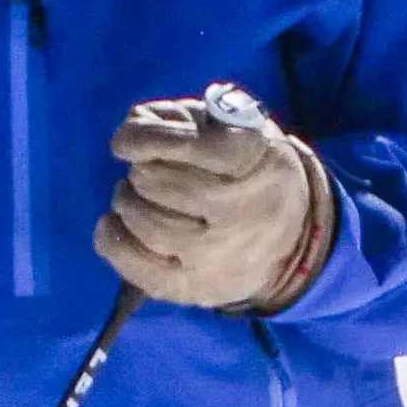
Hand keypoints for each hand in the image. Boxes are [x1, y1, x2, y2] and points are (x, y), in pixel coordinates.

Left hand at [94, 88, 335, 311]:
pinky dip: (113, 241)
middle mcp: (239, 211)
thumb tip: (136, 124)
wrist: (293, 239)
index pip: (185, 144)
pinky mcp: (198, 288)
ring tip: (135, 196)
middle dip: (141, 171)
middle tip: (147, 172)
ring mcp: (218, 256)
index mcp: (251, 159)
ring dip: (127, 202)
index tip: (126, 140)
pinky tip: (113, 224)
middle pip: (158, 183)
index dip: (142, 136)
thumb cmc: (249, 170)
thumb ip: (183, 117)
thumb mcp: (231, 127)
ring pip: (146, 223)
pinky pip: (139, 268)